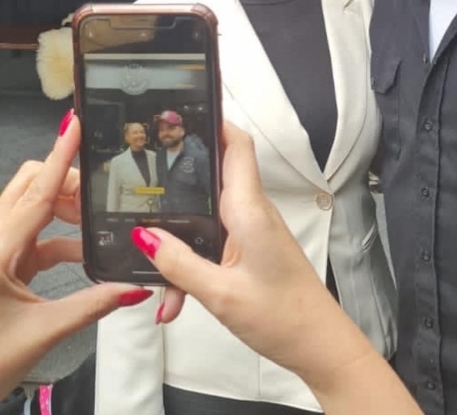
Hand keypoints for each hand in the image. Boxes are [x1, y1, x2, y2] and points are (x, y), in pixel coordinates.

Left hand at [0, 113, 151, 414]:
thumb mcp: (44, 331)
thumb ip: (94, 304)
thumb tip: (135, 287)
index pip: (37, 190)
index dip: (61, 155)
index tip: (74, 124)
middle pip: (33, 186)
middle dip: (71, 180)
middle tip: (106, 190)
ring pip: (34, 207)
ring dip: (68, 207)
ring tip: (100, 221)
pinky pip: (35, 234)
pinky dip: (62, 236)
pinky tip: (87, 251)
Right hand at [132, 124, 392, 401]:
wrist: (319, 346)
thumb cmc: (282, 318)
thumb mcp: (220, 293)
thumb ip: (178, 263)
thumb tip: (144, 235)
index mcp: (249, 210)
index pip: (236, 145)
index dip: (212, 120)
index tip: (178, 111)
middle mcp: (251, 212)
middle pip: (209, 181)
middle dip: (173, 191)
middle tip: (137, 190)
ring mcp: (251, 231)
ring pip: (203, 221)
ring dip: (179, 248)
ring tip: (160, 285)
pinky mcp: (249, 250)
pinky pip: (211, 245)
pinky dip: (191, 268)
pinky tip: (177, 301)